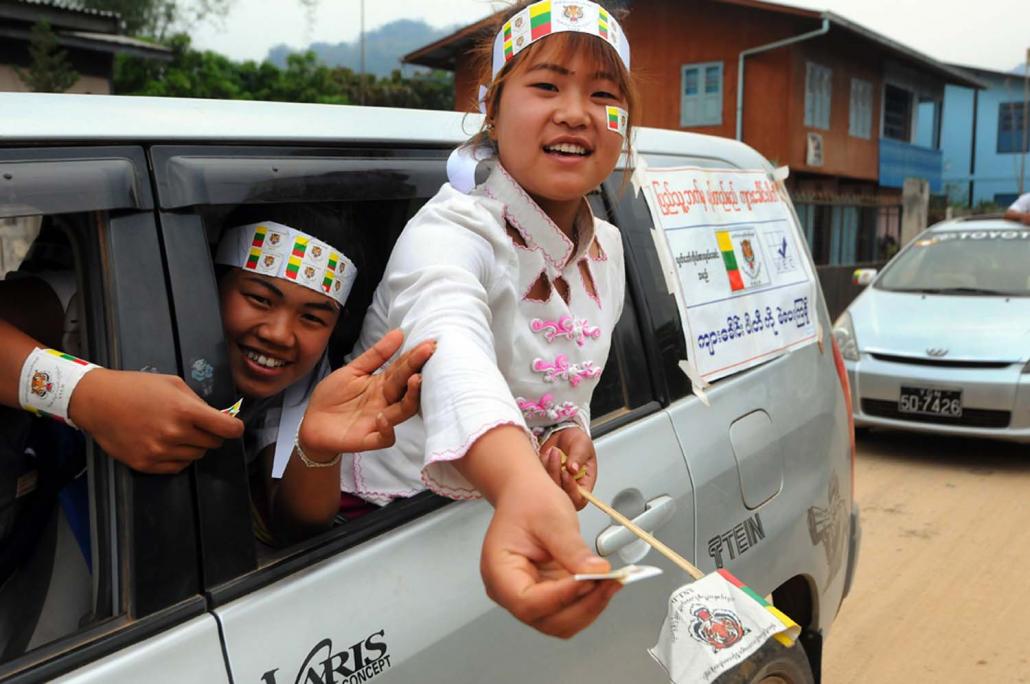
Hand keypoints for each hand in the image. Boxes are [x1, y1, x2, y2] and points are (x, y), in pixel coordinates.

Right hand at [69, 369, 243, 473]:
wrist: (98, 402)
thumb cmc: (136, 387)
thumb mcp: (173, 384)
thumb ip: (199, 402)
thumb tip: (220, 417)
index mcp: (185, 411)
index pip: (227, 429)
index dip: (235, 428)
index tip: (233, 427)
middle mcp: (175, 434)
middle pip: (213, 444)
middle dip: (211, 434)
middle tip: (198, 425)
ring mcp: (160, 452)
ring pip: (196, 456)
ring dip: (194, 446)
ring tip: (177, 432)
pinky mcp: (146, 464)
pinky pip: (178, 467)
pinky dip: (179, 458)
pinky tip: (167, 444)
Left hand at [297, 329, 433, 461]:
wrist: (312, 424)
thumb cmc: (333, 397)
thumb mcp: (353, 370)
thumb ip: (376, 355)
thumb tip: (399, 332)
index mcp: (383, 385)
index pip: (402, 369)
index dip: (414, 356)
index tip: (429, 343)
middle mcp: (386, 402)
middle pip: (405, 387)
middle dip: (417, 371)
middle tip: (428, 355)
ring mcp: (380, 421)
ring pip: (402, 411)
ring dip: (410, 398)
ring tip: (414, 380)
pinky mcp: (369, 439)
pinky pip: (385, 438)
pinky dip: (387, 429)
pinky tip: (383, 418)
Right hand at [481, 467, 621, 637]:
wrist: (526, 494)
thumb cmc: (528, 501)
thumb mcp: (552, 518)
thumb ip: (572, 548)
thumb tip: (596, 572)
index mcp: (499, 571)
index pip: (527, 601)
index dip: (560, 596)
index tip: (589, 580)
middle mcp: (510, 590)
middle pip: (546, 619)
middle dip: (582, 605)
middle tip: (610, 582)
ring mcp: (530, 595)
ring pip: (561, 621)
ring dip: (590, 606)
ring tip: (612, 581)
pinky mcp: (548, 594)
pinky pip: (570, 609)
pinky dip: (590, 600)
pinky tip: (605, 582)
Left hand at [540, 427, 596, 510]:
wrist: (561, 433)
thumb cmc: (575, 441)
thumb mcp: (582, 444)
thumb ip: (579, 457)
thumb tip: (573, 469)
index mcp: (583, 484)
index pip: (579, 498)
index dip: (571, 489)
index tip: (566, 473)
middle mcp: (569, 488)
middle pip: (560, 496)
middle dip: (555, 475)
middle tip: (556, 455)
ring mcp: (554, 485)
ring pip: (546, 488)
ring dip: (548, 468)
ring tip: (553, 451)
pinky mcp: (541, 480)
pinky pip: (536, 479)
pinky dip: (540, 466)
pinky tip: (545, 454)